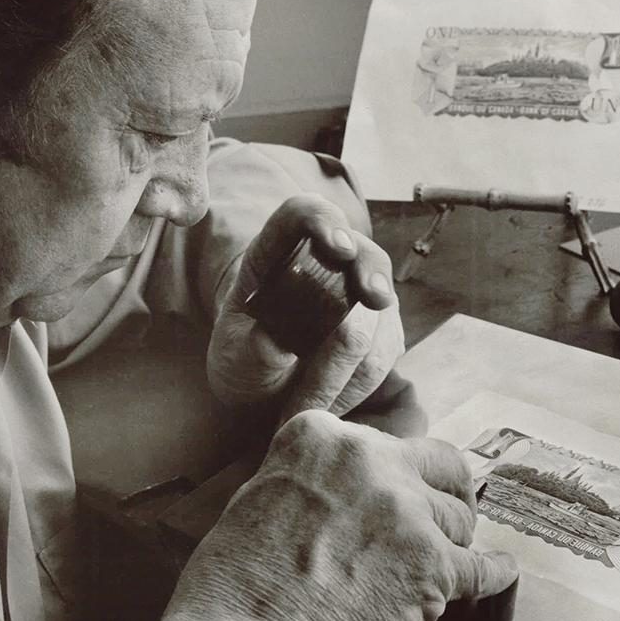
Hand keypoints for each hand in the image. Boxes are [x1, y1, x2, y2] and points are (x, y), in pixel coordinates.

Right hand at [158, 411, 518, 620]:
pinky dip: (492, 573)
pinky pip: (482, 567)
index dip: (387, 412)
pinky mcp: (431, 565)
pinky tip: (499, 572)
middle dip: (443, 492)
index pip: (370, 410)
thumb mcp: (257, 494)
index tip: (384, 351)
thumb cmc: (236, 583)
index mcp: (319, 435)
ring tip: (434, 564)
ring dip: (453, 542)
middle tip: (438, 518)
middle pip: (440, 462)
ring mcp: (404, 510)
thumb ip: (307, 468)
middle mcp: (367, 459)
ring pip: (459, 516)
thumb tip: (338, 475)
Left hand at [207, 194, 404, 419]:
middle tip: (374, 298)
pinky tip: (328, 403)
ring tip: (304, 405)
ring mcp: (362, 294)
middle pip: (364, 256)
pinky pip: (387, 352)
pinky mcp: (383, 329)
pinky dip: (360, 383)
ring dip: (349, 364)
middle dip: (370, 279)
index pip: (304, 215)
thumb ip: (250, 348)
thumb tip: (274, 342)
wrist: (266, 387)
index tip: (338, 247)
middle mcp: (330, 263)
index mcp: (279, 251)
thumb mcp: (232, 357)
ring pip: (380, 315)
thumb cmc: (244, 360)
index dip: (324, 222)